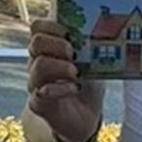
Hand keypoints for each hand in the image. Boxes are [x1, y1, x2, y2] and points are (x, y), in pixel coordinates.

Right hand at [27, 19, 98, 141]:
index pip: (37, 27)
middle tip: (74, 53)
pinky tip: (75, 88)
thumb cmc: (87, 82)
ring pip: (39, 65)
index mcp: (49, 47)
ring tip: (77, 73)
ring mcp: (36, 82)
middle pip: (36, 42)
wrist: (84, 116)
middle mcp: (37, 62)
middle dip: (58, 44)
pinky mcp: (38, 103)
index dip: (52, 25)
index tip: (70, 32)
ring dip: (61, 66)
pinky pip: (41, 93)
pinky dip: (61, 88)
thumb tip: (106, 26)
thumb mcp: (93, 60)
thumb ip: (91, 45)